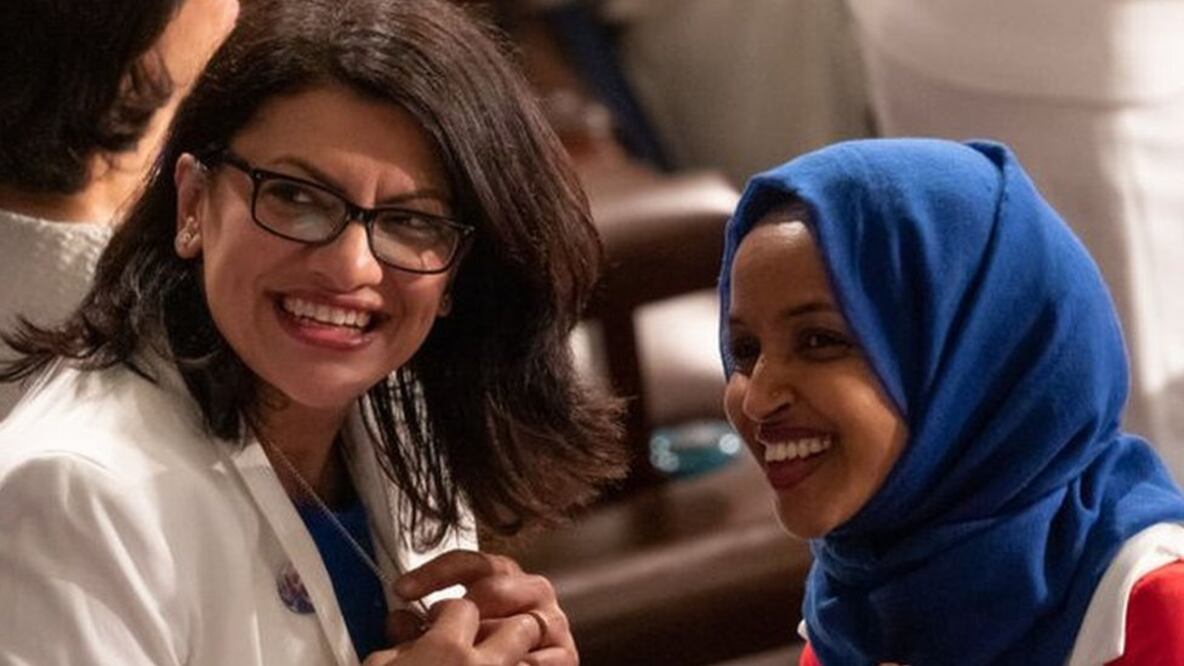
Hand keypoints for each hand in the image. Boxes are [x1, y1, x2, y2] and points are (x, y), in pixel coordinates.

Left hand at [393, 550, 576, 665]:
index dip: (433, 574)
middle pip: (493, 587)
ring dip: (485, 644)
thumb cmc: (485, 652)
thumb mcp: (448, 635)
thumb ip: (424, 627)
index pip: (469, 563)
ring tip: (466, 659)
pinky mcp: (566, 655)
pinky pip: (533, 662)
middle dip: (462, 612)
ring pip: (513, 625)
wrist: (512, 665)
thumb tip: (398, 620)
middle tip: (439, 632)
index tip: (403, 589)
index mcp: (505, 575)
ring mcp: (553, 621)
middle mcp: (533, 590)